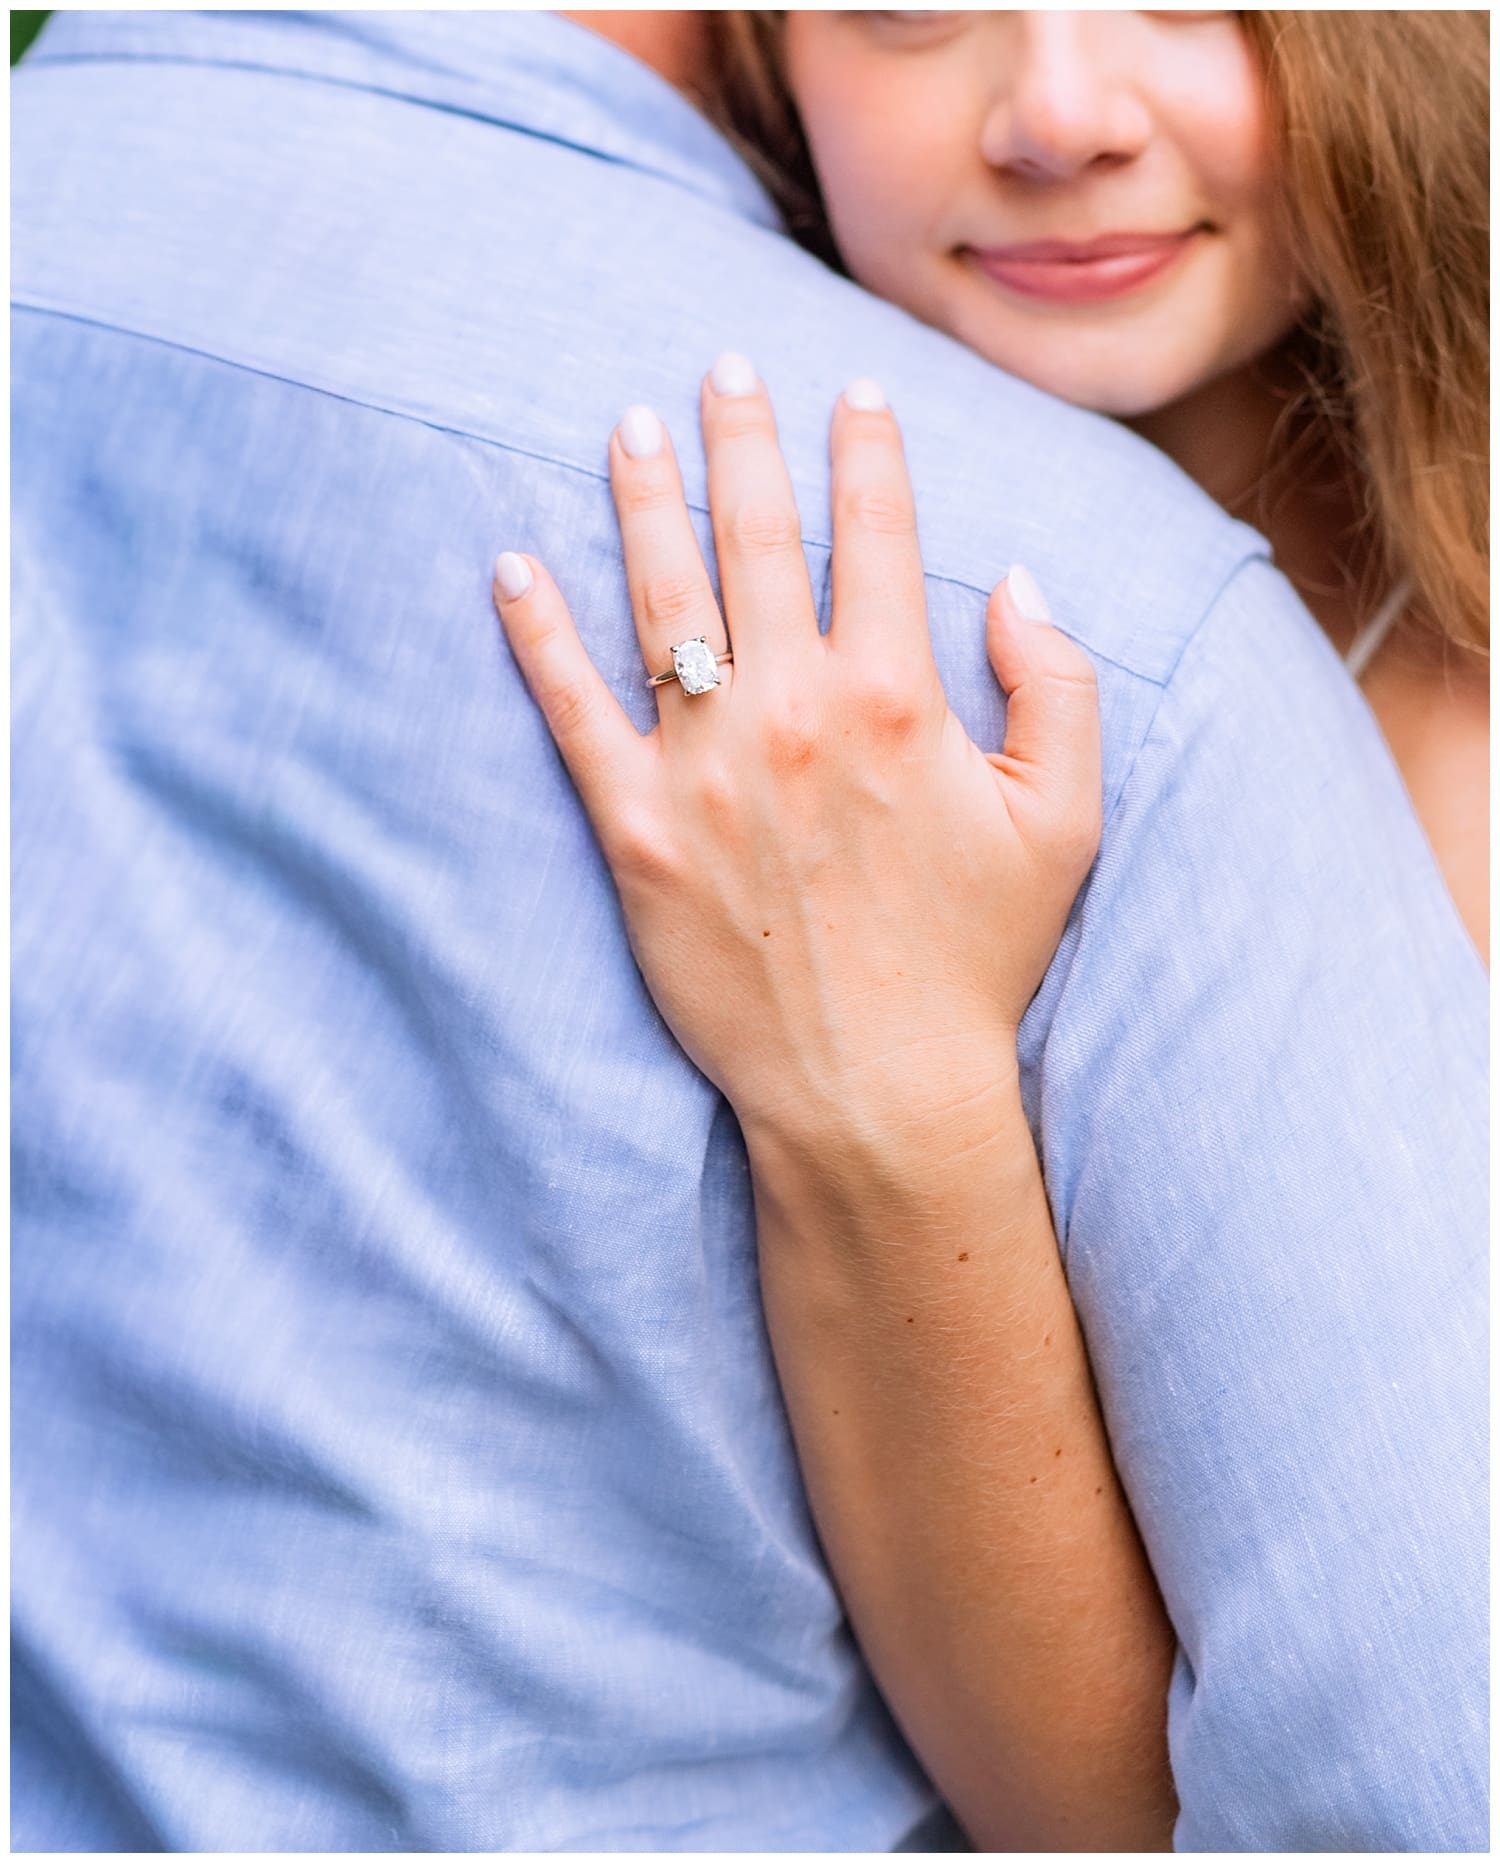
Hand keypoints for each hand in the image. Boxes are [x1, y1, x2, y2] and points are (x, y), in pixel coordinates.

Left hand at [492, 356, 1100, 1136]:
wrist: (874, 1089)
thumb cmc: (974, 960)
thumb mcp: (1065, 823)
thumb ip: (1058, 686)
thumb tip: (1016, 579)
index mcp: (896, 696)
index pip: (874, 534)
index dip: (866, 449)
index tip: (853, 389)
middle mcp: (792, 708)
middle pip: (754, 536)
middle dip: (741, 436)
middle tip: (722, 365)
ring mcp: (703, 766)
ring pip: (660, 595)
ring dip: (641, 496)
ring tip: (626, 424)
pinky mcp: (634, 829)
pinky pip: (572, 709)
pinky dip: (537, 632)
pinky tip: (511, 567)